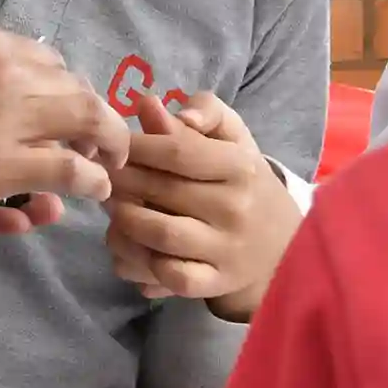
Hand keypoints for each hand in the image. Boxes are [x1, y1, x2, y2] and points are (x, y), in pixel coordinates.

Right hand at [0, 28, 130, 216]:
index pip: (46, 61)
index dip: (59, 88)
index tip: (57, 109)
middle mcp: (9, 71)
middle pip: (77, 88)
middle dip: (91, 114)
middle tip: (92, 141)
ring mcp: (11, 117)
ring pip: (91, 121)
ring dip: (107, 143)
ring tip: (106, 165)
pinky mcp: (7, 163)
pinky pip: (74, 169)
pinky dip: (93, 179)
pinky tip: (94, 189)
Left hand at [105, 93, 300, 316]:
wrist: (284, 246)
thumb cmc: (244, 182)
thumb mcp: (233, 138)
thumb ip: (200, 112)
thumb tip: (149, 104)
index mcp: (239, 166)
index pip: (176, 150)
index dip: (136, 147)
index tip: (115, 147)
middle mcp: (234, 208)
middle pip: (161, 190)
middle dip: (122, 182)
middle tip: (103, 178)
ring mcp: (225, 249)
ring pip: (159, 235)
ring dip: (124, 221)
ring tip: (113, 209)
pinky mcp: (215, 282)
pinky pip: (169, 277)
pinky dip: (141, 264)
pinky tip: (131, 248)